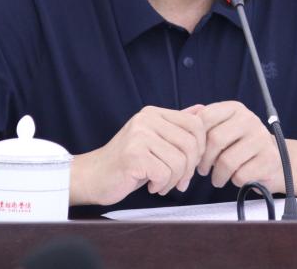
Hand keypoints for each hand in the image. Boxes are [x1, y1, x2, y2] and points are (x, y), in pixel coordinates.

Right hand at [73, 105, 205, 205]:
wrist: (94, 176)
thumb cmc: (128, 162)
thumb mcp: (154, 139)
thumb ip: (177, 124)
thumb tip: (202, 110)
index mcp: (154, 113)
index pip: (195, 124)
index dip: (200, 148)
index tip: (190, 164)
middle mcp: (146, 119)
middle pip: (190, 144)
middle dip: (189, 168)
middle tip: (178, 180)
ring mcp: (138, 136)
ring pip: (179, 161)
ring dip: (174, 180)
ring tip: (161, 183)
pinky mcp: (133, 155)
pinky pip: (164, 173)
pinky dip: (162, 185)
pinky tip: (151, 185)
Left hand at [194, 101, 282, 192]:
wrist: (272, 161)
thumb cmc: (238, 146)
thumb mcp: (222, 129)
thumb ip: (202, 124)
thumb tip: (181, 117)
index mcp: (234, 108)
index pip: (205, 116)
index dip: (195, 139)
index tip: (195, 152)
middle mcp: (249, 119)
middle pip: (215, 139)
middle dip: (204, 160)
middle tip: (202, 170)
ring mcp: (261, 138)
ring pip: (227, 161)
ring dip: (217, 176)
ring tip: (217, 178)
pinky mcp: (269, 159)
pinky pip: (241, 175)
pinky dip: (234, 181)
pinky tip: (236, 178)